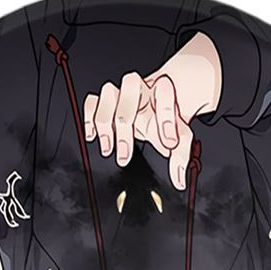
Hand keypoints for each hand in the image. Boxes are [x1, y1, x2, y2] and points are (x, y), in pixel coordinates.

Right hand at [84, 33, 221, 189]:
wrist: (154, 112)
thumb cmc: (164, 123)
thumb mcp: (179, 138)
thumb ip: (181, 156)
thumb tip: (179, 180)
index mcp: (161, 92)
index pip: (164, 94)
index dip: (166, 119)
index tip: (169, 143)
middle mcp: (140, 89)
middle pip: (130, 90)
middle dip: (127, 126)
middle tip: (125, 155)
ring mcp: (121, 94)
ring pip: (108, 94)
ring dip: (105, 125)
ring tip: (108, 150)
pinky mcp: (106, 102)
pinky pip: (92, 103)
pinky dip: (89, 119)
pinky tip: (92, 136)